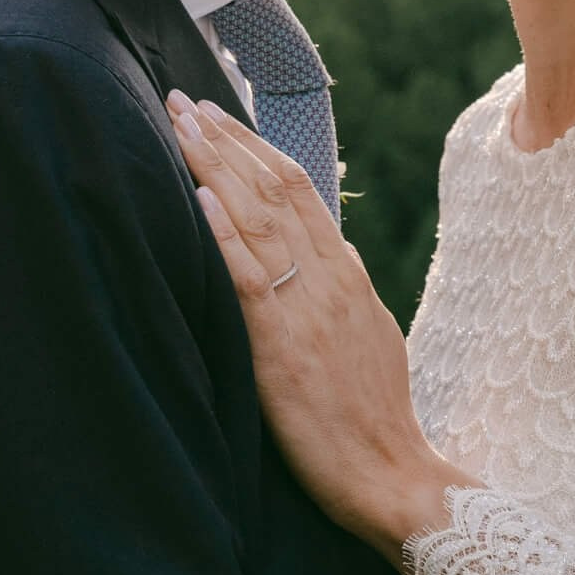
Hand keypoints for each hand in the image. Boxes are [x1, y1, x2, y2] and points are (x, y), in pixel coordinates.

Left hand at [167, 94, 465, 566]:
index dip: (254, 147)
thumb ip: (339, 292)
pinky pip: (250, 278)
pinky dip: (222, 232)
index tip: (218, 113)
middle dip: (226, 139)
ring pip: (259, 218)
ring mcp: (309, 309)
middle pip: (274, 188)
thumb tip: (321, 253)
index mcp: (346, 273)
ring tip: (180, 124)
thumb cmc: (374, 416)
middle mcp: (330, 278)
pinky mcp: (284, 347)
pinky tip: (197, 197)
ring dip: (215, 166)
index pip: (300, 189)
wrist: (394, 475)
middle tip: (183, 99)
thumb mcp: (367, 335)